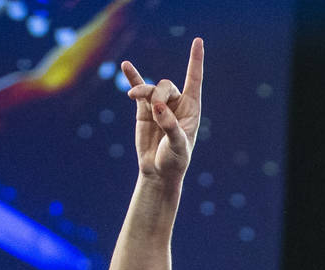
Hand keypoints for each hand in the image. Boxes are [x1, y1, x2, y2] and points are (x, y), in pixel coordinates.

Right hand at [122, 37, 203, 180]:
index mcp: (192, 110)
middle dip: (158, 94)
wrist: (158, 172)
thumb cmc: (174, 161)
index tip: (198, 41)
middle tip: (155, 111)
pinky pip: (138, 89)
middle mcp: (177, 105)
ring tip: (133, 98)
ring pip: (151, 88)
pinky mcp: (144, 110)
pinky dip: (132, 77)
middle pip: (166, 85)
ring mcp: (160, 105)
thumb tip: (158, 107)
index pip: (194, 80)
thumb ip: (170, 126)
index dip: (196, 61)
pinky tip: (126, 65)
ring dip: (143, 91)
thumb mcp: (177, 147)